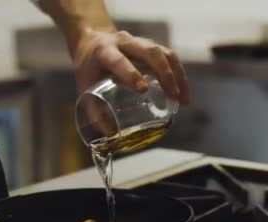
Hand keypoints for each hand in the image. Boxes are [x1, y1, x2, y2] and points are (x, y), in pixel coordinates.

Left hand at [72, 30, 189, 104]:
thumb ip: (95, 110)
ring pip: (163, 53)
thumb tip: (110, 133)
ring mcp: (139, 41)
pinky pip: (168, 55)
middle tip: (174, 97)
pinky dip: (178, 73)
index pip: (119, 61)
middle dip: (165, 74)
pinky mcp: (150, 45)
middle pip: (150, 52)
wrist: (90, 42)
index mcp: (104, 52)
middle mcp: (123, 43)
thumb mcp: (85, 87)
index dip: (131, 73)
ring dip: (177, 75)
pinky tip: (182, 90)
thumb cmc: (88, 68)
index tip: (143, 90)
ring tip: (183, 98)